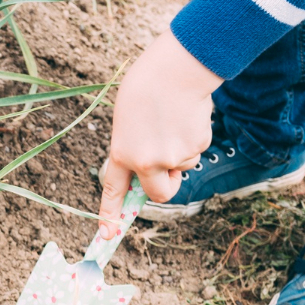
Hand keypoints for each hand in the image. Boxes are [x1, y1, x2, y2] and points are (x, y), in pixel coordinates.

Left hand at [99, 31, 223, 237]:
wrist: (175, 70)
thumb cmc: (146, 90)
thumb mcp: (127, 121)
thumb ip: (134, 148)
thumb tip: (151, 171)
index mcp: (122, 152)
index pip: (114, 191)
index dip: (110, 214)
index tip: (108, 234)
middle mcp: (147, 161)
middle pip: (160, 194)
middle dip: (165, 185)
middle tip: (167, 166)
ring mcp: (173, 157)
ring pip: (181, 168)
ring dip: (179, 153)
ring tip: (172, 121)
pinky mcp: (197, 148)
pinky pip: (194, 152)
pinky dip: (192, 139)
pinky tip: (186, 117)